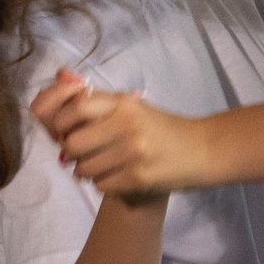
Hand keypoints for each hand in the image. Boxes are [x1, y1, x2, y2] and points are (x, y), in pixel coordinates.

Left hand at [31, 68, 210, 196]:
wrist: (203, 150)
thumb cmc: (162, 128)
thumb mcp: (133, 106)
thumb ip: (97, 99)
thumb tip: (59, 77)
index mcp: (124, 103)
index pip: (76, 107)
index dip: (61, 122)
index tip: (65, 130)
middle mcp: (128, 125)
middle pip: (73, 143)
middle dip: (74, 153)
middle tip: (86, 153)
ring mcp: (134, 152)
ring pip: (84, 169)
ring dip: (89, 171)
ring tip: (106, 165)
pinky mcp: (139, 178)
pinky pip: (101, 186)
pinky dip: (106, 184)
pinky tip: (120, 176)